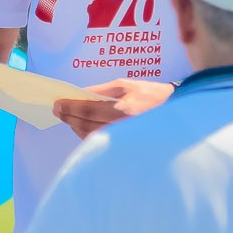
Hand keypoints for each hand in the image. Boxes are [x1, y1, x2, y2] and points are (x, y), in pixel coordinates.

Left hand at [53, 78, 173, 138]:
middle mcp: (124, 128)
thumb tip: (79, 95)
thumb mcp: (126, 85)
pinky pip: (101, 142)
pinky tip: (81, 126)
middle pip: (87, 125)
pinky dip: (87, 134)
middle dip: (69, 117)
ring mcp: (124, 140)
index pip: (90, 110)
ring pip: (92, 136)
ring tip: (68, 117)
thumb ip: (101, 91)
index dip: (71, 108)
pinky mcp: (124, 147)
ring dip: (76, 127)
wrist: (175, 111)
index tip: (57, 104)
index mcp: (125, 110)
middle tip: (58, 111)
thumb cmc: (150, 94)